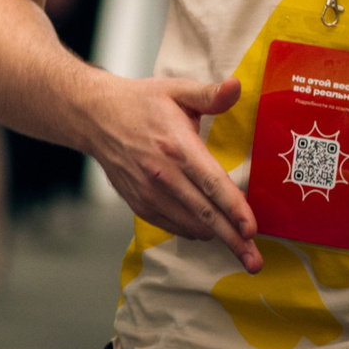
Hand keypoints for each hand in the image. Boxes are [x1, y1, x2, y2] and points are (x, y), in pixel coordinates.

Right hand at [82, 75, 260, 272]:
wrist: (93, 116)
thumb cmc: (139, 102)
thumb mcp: (176, 90)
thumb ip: (209, 94)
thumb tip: (237, 86)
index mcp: (176, 146)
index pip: (212, 184)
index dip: (234, 209)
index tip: (252, 229)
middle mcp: (162, 174)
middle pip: (205, 214)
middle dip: (233, 240)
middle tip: (255, 262)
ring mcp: (148, 191)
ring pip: (189, 224)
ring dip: (216, 238)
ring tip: (240, 251)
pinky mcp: (138, 202)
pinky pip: (171, 225)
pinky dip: (192, 231)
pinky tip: (207, 231)